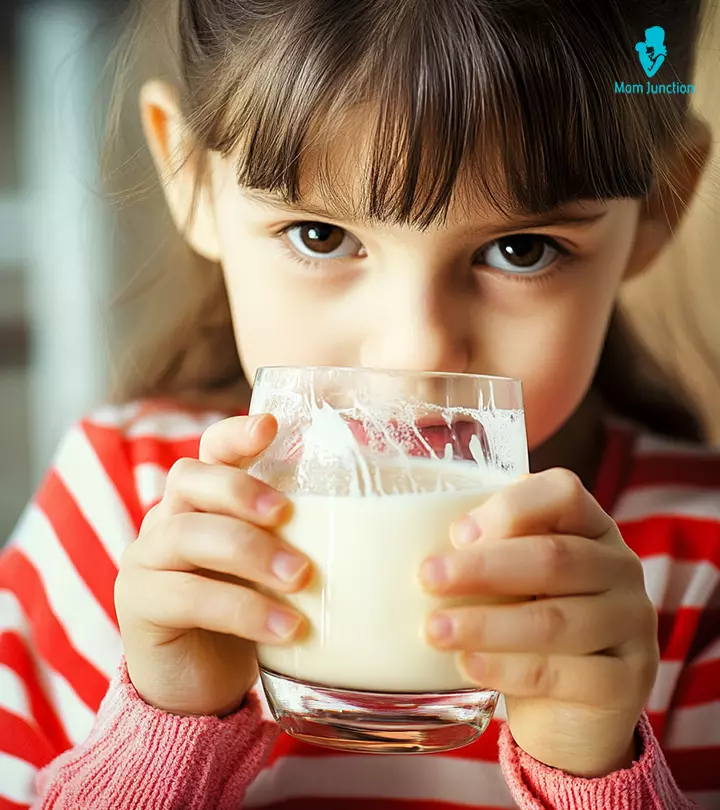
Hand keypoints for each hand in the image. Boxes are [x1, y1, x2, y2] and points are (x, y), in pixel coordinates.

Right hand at [115, 414, 310, 716]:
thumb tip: (371, 525)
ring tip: (300, 578)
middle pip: (189, 478)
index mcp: (203, 501)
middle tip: (286, 514)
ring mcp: (147, 559)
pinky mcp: (140, 605)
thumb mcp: (271, 568)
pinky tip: (285, 627)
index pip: (210, 450)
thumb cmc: (246, 611)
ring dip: (248, 551)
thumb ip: (296, 540)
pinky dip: (242, 609)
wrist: (196, 682)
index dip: (235, 434)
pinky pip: (186, 596)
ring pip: (186, 534)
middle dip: (240, 490)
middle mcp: (168, 518)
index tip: (270, 426)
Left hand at [420, 469, 658, 776]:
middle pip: (554, 557)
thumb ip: (486, 548)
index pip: (564, 493)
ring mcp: (631, 626)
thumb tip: (418, 535)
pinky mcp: (628, 683)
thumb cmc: (528, 621)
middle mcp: (621, 568)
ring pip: (555, 620)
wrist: (571, 708)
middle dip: (483, 567)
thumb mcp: (512, 578)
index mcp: (591, 526)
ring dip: (486, 624)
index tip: (456, 533)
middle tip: (426, 577)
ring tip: (434, 630)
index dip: (510, 507)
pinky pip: (563, 674)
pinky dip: (507, 670)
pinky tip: (467, 666)